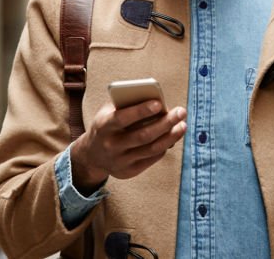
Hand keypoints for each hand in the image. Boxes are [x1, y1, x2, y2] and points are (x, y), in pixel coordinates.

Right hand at [70, 100, 186, 194]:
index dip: (141, 111)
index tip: (159, 104)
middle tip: (181, 112)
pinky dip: (164, 146)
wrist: (91, 155)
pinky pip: (152, 158)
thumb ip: (127, 104)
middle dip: (165, 123)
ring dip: (171, 136)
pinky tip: (172, 136)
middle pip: (143, 135)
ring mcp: (120, 161)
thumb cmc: (106, 125)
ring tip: (183, 125)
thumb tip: (157, 103)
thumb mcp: (108, 111)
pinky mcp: (129, 171)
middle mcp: (111, 145)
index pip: (123, 118)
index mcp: (104, 126)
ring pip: (151, 149)